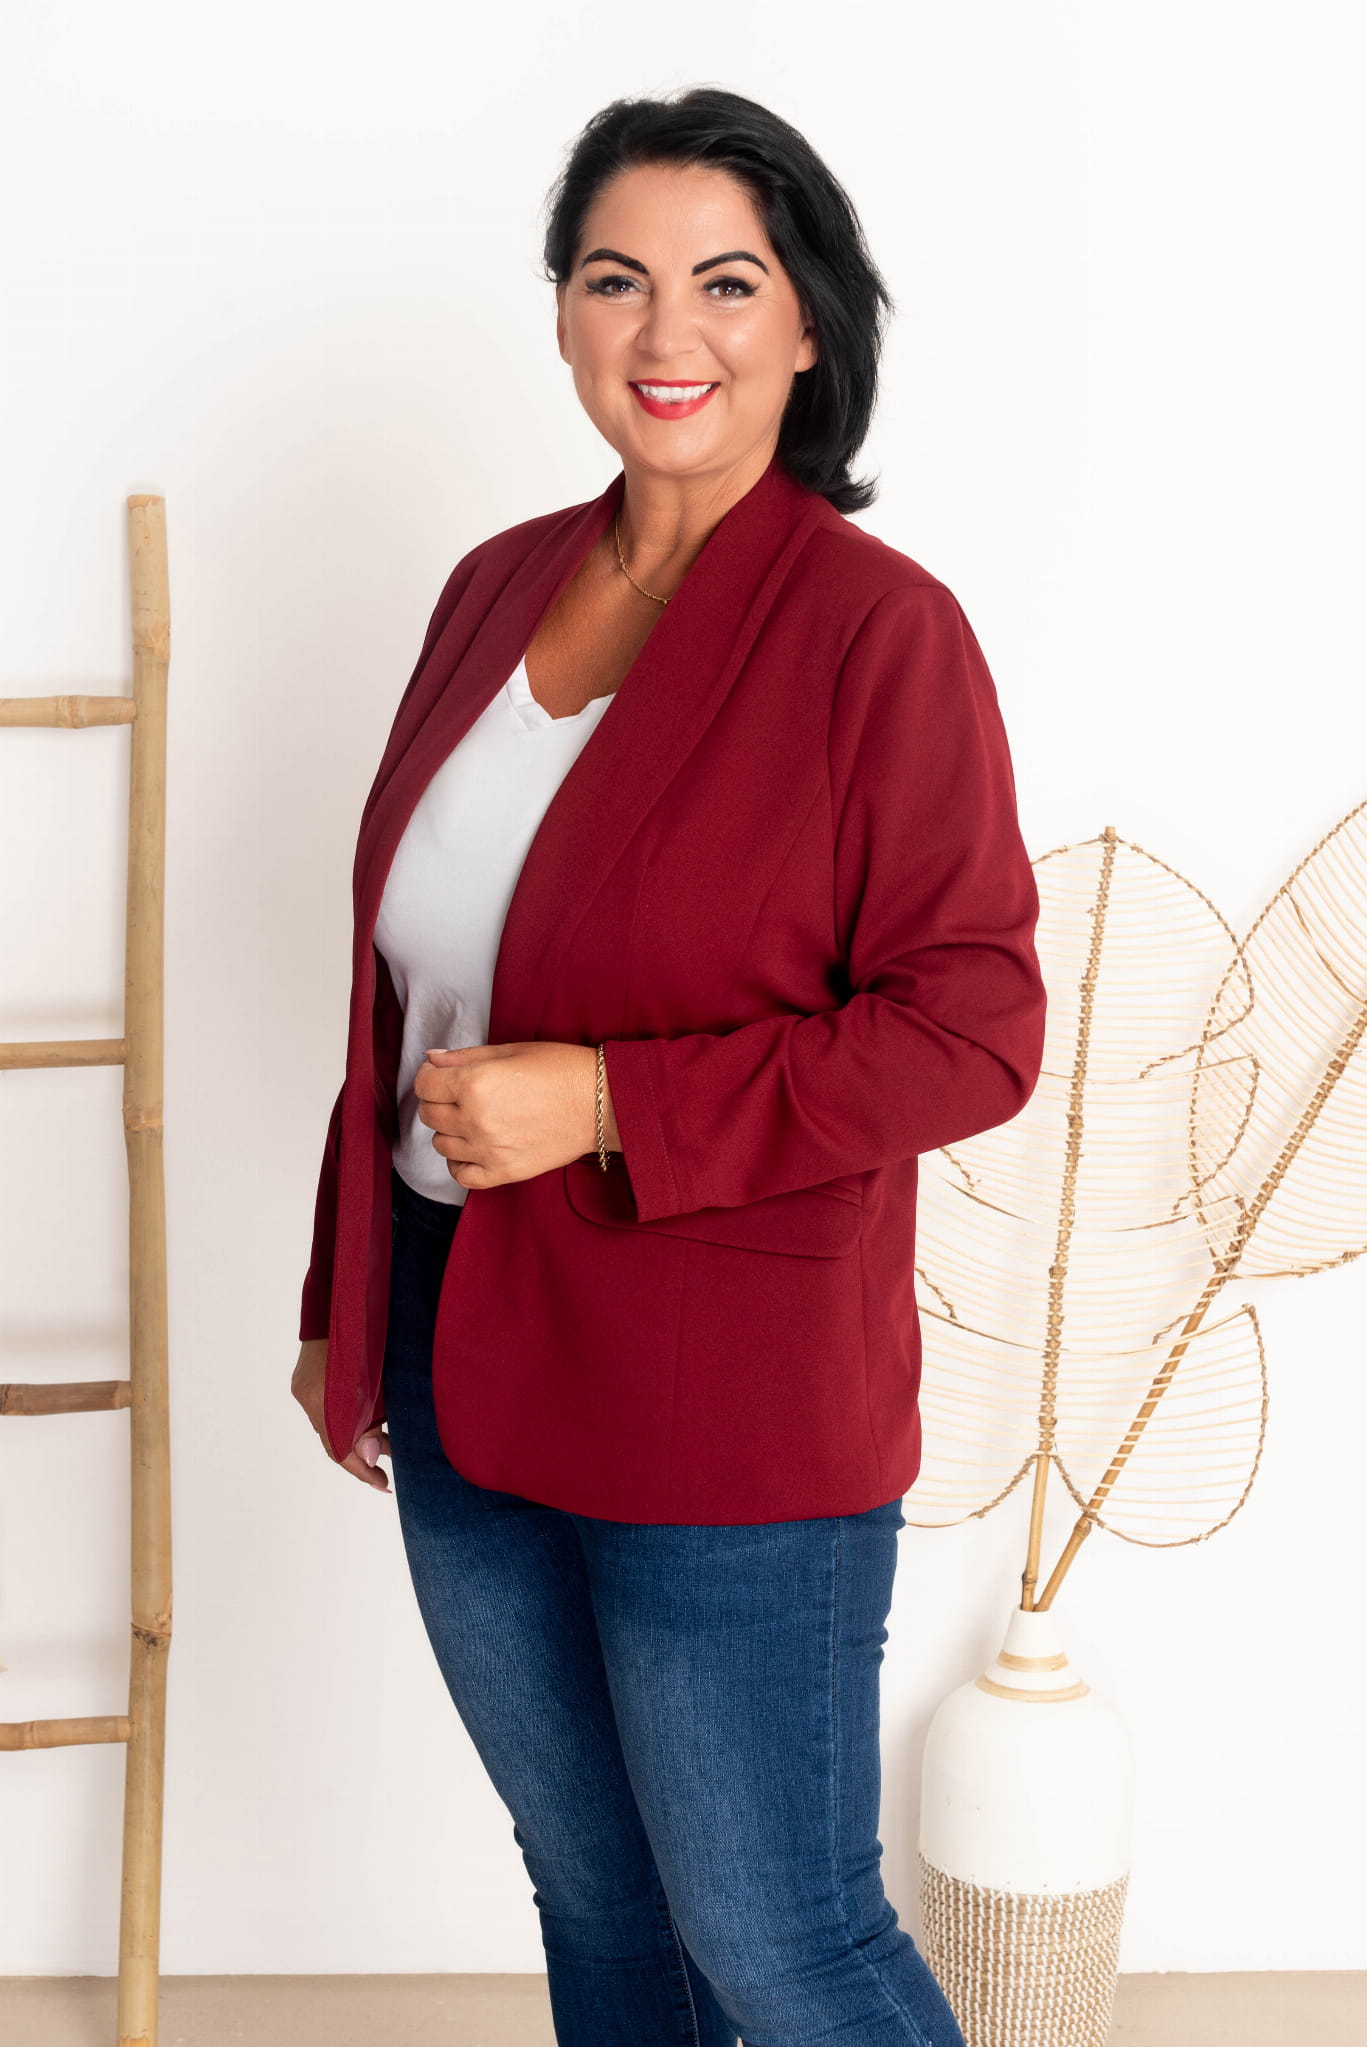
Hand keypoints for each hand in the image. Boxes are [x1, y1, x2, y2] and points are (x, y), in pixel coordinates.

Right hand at [291, 1337, 391, 1491]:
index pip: (339, 1448)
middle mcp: (309, 1397)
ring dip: (358, 1436)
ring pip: (332, 1424)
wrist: (340, 1297)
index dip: (361, 1470)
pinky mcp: (307, 1379)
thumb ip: (373, 1420)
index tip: (382, 1485)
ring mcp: (305, 1387)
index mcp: (324, 1398)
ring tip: (387, 1447)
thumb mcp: (378, 1379)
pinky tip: (370, 1422)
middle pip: (334, 1439)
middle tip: (386, 1473)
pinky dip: (348, 1419)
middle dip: (362, 1457)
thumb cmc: (366, 1333)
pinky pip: (327, 1409)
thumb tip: (371, 1458)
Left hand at [417, 1040, 619, 1187]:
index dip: (430, 1078)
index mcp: (474, 1084)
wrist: (600, 1103)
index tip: (441, 1077)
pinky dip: (460, 1162)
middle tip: (460, 1095)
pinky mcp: (504, 1173)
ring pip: (441, 1144)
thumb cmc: (559, 1069)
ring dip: (450, 1130)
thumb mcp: (509, 1051)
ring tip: (474, 1119)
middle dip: (438, 1101)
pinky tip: (474, 1148)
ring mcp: (488, 1150)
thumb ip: (464, 1057)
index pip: (424, 1085)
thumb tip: (430, 1059)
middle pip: (428, 1115)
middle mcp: (476, 1119)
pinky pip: (461, 1175)